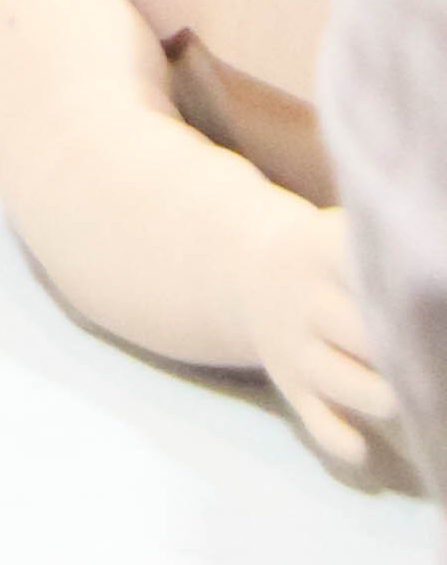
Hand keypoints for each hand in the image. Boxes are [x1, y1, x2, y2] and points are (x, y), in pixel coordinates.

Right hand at [240, 196, 410, 481]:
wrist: (250, 274)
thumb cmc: (326, 258)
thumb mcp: (343, 235)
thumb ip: (386, 251)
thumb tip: (437, 265)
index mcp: (319, 249)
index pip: (361, 262)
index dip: (401, 286)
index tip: (431, 300)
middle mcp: (305, 301)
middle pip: (364, 332)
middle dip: (406, 350)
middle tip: (436, 359)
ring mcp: (294, 350)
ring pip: (346, 383)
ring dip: (385, 396)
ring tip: (420, 397)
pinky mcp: (293, 391)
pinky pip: (320, 425)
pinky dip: (346, 441)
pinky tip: (368, 444)